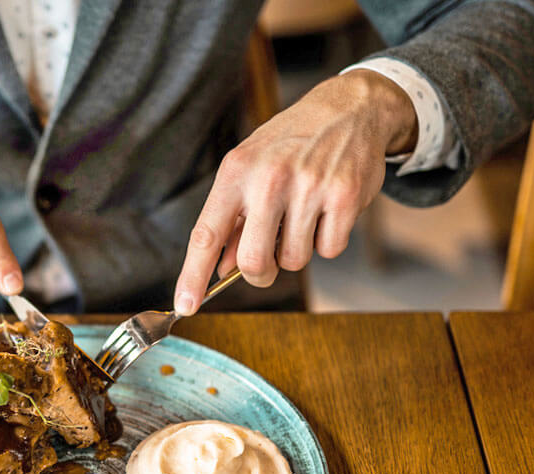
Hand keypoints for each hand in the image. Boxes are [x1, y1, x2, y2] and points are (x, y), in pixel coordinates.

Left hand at [173, 70, 416, 314]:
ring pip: (294, 260)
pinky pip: (329, 250)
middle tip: (268, 261)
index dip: (193, 275)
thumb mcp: (251, 168)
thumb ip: (234, 219)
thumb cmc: (290, 143)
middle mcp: (270, 179)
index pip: (207, 234)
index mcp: (236, 171)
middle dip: (261, 273)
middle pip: (254, 262)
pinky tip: (328, 210)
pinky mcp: (345, 197)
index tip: (185, 305)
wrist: (349, 108)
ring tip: (303, 216)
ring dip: (297, 251)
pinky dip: (327, 240)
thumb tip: (221, 269)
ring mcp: (310, 188)